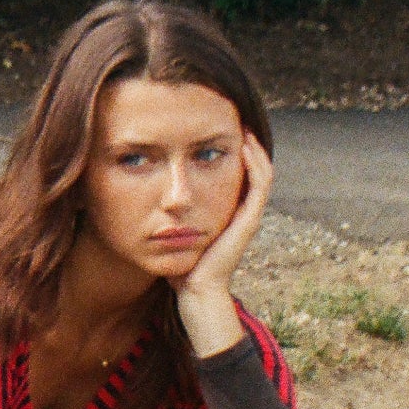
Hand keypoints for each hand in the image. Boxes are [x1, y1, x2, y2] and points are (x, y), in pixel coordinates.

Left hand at [173, 135, 273, 357]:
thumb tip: (147, 196)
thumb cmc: (182, 267)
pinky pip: (261, 184)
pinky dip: (256, 162)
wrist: (196, 292)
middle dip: (244, 142)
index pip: (236, 174)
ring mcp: (248, 216)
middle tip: (233, 116)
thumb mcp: (175, 231)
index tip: (215, 128)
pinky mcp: (249, 221)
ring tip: (242, 123)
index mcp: (227, 213)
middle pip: (252, 169)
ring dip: (253, 146)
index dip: (229, 150)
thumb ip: (169, 215)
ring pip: (261, 172)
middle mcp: (241, 212)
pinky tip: (244, 144)